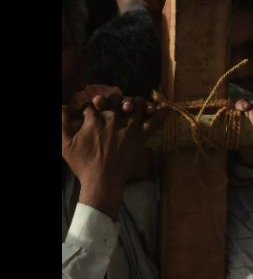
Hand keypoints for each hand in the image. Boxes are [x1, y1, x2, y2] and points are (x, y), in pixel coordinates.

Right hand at [62, 94, 166, 217]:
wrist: (103, 181)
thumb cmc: (83, 164)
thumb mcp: (64, 144)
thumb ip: (61, 122)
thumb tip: (62, 106)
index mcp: (94, 119)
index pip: (93, 103)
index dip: (92, 106)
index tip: (92, 113)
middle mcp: (112, 119)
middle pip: (115, 98)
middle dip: (114, 99)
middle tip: (113, 107)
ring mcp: (129, 127)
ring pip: (136, 104)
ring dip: (134, 102)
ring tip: (132, 106)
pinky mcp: (141, 136)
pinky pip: (154, 121)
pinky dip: (160, 113)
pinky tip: (165, 107)